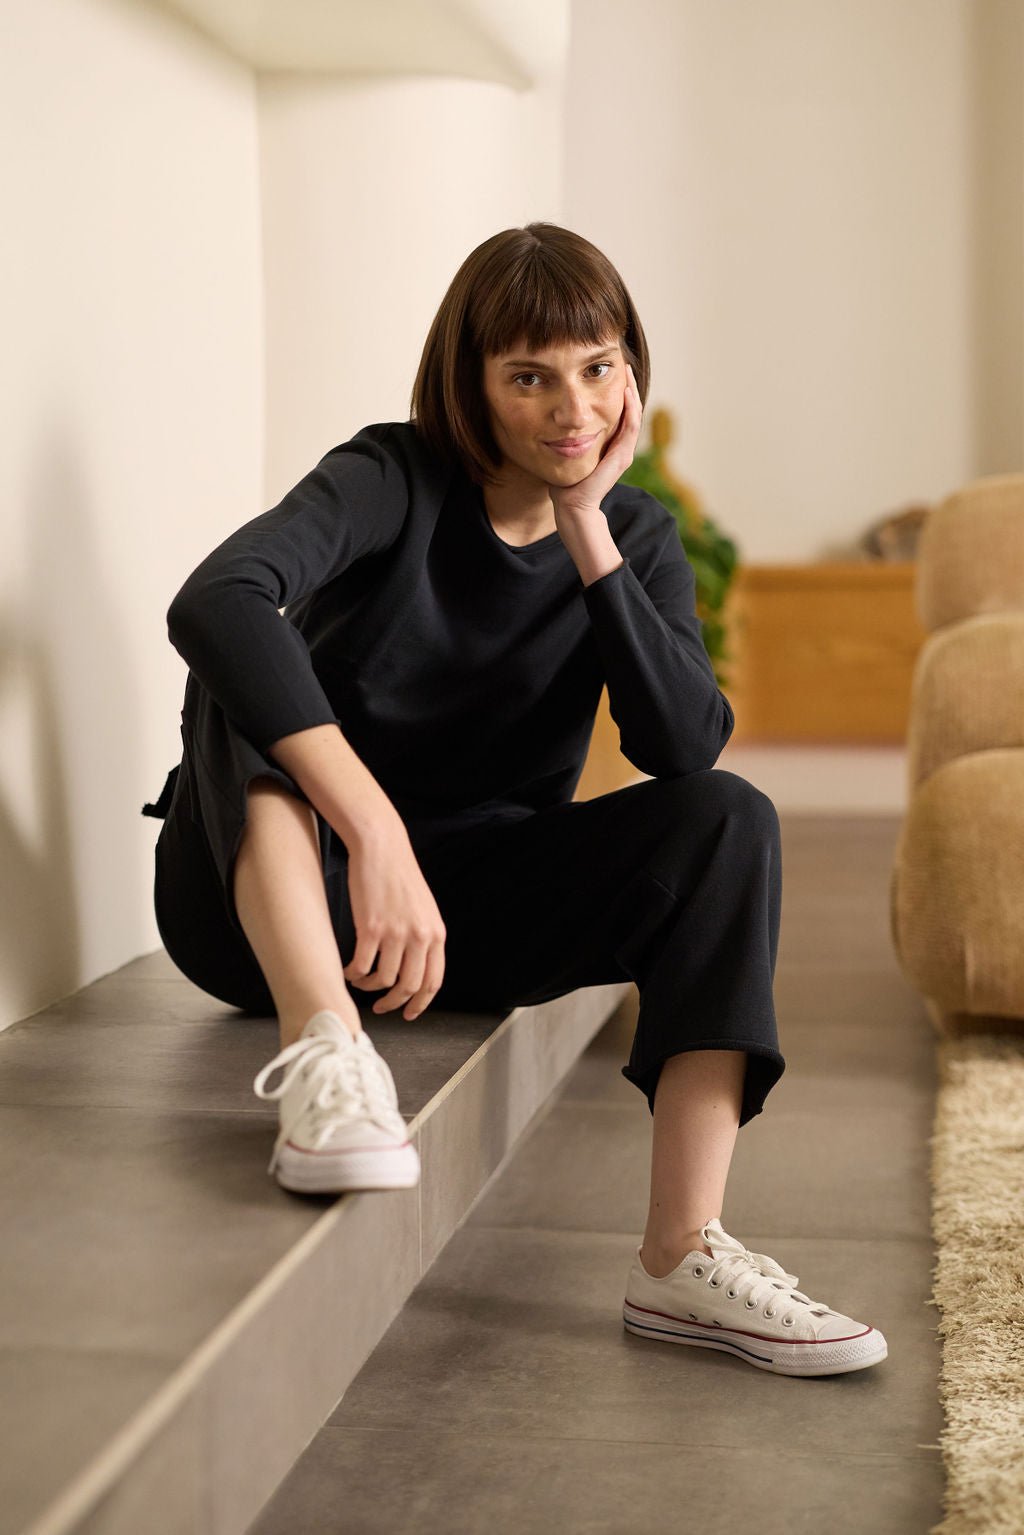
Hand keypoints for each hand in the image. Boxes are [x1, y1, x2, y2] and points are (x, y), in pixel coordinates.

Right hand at [342, 820, 446, 1020]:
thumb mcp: (423, 908)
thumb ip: (423, 936)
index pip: (433, 981)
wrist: (382, 847)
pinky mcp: (370, 928)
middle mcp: (420, 936)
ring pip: (383, 979)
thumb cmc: (398, 875)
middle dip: (394, 1003)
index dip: (420, 1003)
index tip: (409, 1013)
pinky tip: (348, 970)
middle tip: (381, 1006)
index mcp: (436, 933)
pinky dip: (353, 973)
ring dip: (368, 986)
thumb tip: (413, 966)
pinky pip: (362, 965)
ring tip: (359, 981)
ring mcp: (395, 933)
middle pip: (409, 986)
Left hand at [550, 363, 642, 520]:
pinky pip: (630, 427)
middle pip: (630, 409)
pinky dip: (630, 408)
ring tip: (627, 371)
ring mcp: (624, 451)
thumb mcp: (567, 449)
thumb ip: (567, 434)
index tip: (610, 370)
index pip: (619, 411)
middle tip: (624, 362)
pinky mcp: (622, 457)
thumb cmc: (566, 481)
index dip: (617, 390)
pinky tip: (626, 392)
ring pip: (634, 414)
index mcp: (610, 443)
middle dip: (628, 385)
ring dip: (632, 392)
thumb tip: (554, 416)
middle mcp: (620, 446)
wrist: (572, 505)